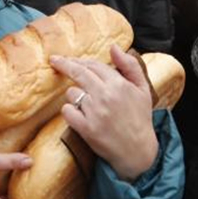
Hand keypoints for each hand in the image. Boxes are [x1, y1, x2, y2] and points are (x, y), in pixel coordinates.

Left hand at [50, 45, 157, 182]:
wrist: (138, 151)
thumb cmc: (139, 118)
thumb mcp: (142, 88)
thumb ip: (129, 65)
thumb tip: (113, 47)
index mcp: (119, 84)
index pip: (93, 65)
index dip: (79, 61)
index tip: (69, 59)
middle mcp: (105, 96)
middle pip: (78, 73)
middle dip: (64, 64)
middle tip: (54, 60)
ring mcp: (94, 112)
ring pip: (71, 93)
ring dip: (74, 95)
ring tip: (86, 104)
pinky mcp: (86, 128)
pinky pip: (67, 111)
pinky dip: (69, 111)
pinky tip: (79, 115)